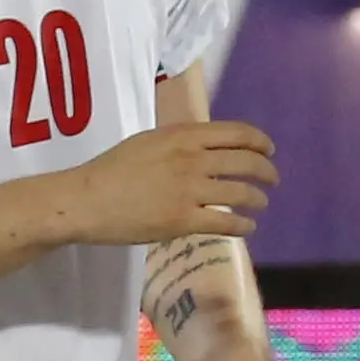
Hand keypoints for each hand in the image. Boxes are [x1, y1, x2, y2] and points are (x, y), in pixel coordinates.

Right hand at [61, 122, 275, 247]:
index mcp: (183, 135)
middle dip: (267, 172)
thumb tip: (206, 148)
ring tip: (260, 203)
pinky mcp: (183, 221)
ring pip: (241, 193)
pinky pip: (225, 222)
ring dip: (258, 199)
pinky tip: (247, 227)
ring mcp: (189, 191)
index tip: (268, 150)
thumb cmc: (112, 169)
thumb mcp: (149, 141)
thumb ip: (180, 142)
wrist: (87, 200)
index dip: (260, 142)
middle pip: (246, 162)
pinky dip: (243, 225)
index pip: (237, 133)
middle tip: (272, 180)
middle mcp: (192, 159)